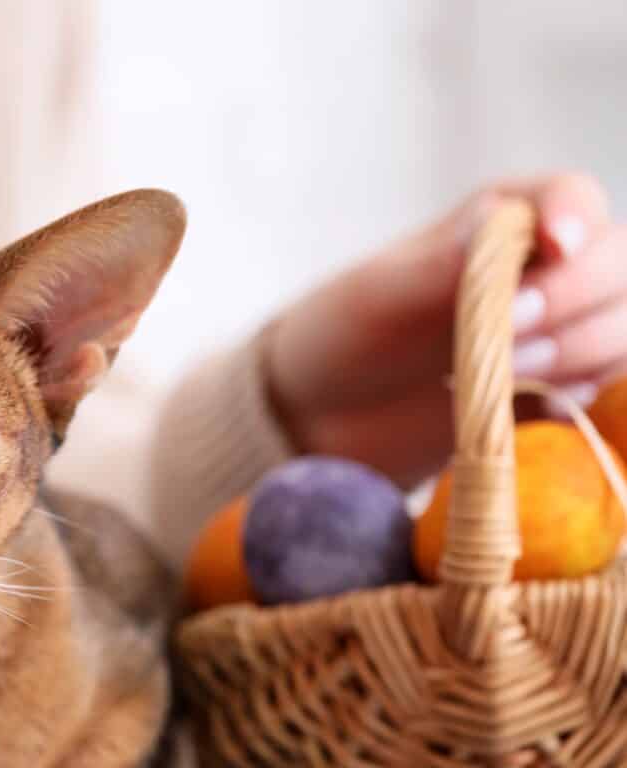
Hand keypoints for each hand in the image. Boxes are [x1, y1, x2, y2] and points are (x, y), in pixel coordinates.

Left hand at [264, 172, 624, 486]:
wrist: (323, 416)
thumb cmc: (341, 338)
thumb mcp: (378, 295)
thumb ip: (443, 260)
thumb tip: (502, 221)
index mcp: (501, 221)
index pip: (570, 199)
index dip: (575, 219)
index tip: (554, 247)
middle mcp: (544, 269)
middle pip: (618, 264)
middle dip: (577, 299)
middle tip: (511, 341)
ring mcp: (560, 331)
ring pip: (624, 326)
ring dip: (583, 352)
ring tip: (510, 376)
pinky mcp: (559, 390)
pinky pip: (610, 389)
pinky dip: (587, 397)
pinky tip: (538, 410)